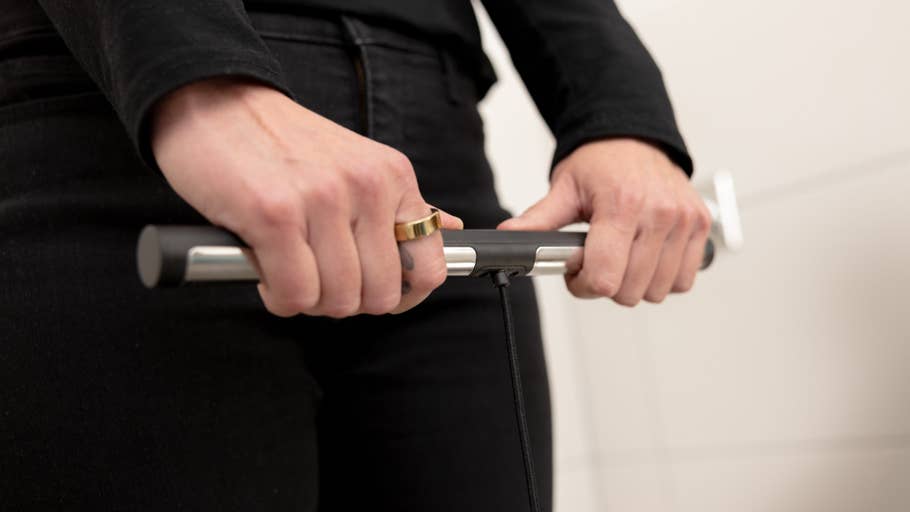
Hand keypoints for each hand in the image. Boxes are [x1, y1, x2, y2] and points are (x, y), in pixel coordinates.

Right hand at [151, 78, 462, 317]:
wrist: (213, 101)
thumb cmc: (281, 144)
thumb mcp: (356, 164)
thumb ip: (400, 204)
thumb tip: (451, 227)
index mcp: (392, 177)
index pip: (430, 266)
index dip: (402, 296)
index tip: (370, 292)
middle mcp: (365, 186)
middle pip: (379, 295)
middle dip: (345, 301)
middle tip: (315, 278)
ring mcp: (321, 200)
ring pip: (336, 300)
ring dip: (308, 299)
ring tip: (287, 268)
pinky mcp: (273, 214)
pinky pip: (294, 295)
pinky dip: (278, 298)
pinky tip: (265, 271)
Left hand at [497, 138, 710, 305]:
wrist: (634, 138)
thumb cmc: (601, 163)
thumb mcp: (564, 188)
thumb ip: (539, 219)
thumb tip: (509, 235)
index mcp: (621, 205)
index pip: (606, 277)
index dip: (584, 286)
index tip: (577, 274)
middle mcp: (659, 213)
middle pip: (629, 291)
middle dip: (607, 285)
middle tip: (597, 262)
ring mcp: (683, 221)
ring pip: (658, 291)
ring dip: (636, 284)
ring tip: (622, 257)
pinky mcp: (700, 226)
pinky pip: (684, 280)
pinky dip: (664, 278)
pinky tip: (646, 258)